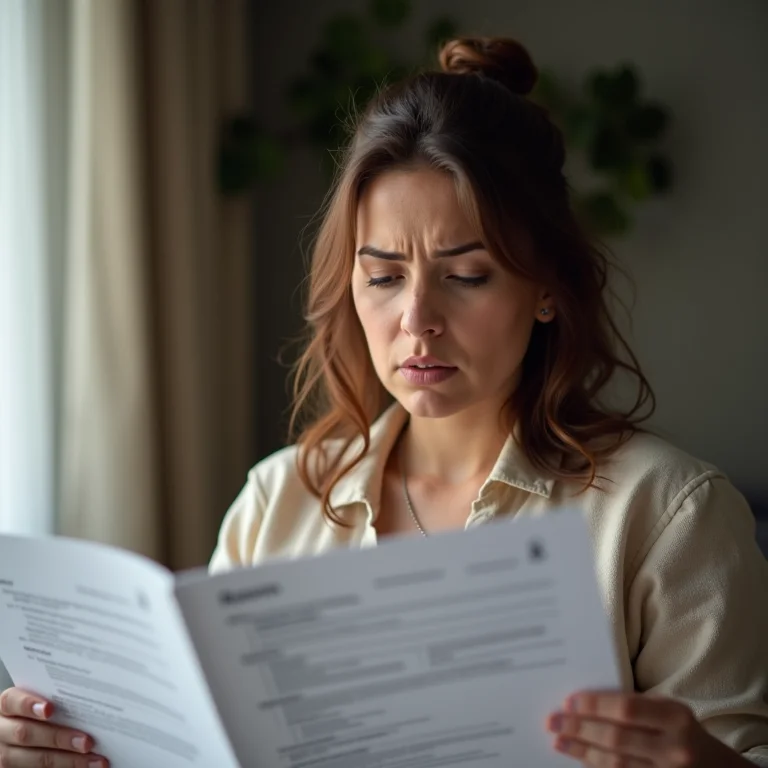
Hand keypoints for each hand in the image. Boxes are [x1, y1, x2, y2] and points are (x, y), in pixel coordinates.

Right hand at [0, 687, 108, 766]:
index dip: (28, 704)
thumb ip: (57, 699)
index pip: (11, 702)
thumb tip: (91, 697)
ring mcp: (5, 755)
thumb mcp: (43, 702)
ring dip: (68, 761)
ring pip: (33, 760)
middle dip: (58, 738)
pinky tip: (84, 767)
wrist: (26, 731)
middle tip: (87, 742)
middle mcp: (2, 731)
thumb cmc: (41, 712)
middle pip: (25, 734)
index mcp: (7, 707)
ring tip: (95, 760)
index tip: (49, 709)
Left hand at [546, 690, 750, 766]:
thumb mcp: (670, 711)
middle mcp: (674, 748)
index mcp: (676, 717)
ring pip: (616, 764)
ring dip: (582, 751)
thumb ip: (637, 706)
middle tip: (552, 721)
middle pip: (616, 738)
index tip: (568, 701)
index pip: (626, 708)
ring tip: (558, 741)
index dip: (594, 705)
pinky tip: (579, 760)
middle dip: (580, 729)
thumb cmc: (684, 733)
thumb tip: (587, 702)